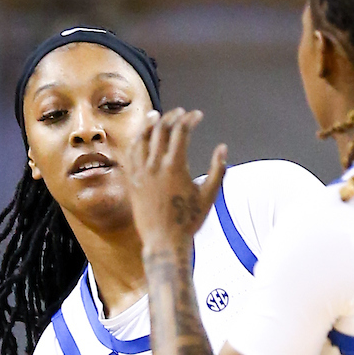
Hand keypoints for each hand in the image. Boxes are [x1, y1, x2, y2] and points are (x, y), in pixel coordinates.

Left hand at [128, 108, 226, 248]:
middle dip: (172, 116)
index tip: (197, 115)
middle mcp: (154, 166)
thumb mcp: (209, 196)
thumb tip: (223, 148)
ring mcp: (140, 172)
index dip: (190, 119)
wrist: (163, 241)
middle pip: (161, 129)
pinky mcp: (131, 181)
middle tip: (181, 113)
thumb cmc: (188, 221)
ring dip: (150, 123)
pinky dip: (136, 140)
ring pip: (141, 138)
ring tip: (156, 116)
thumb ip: (218, 170)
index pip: (181, 131)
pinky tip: (141, 137)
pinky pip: (130, 153)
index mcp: (175, 167)